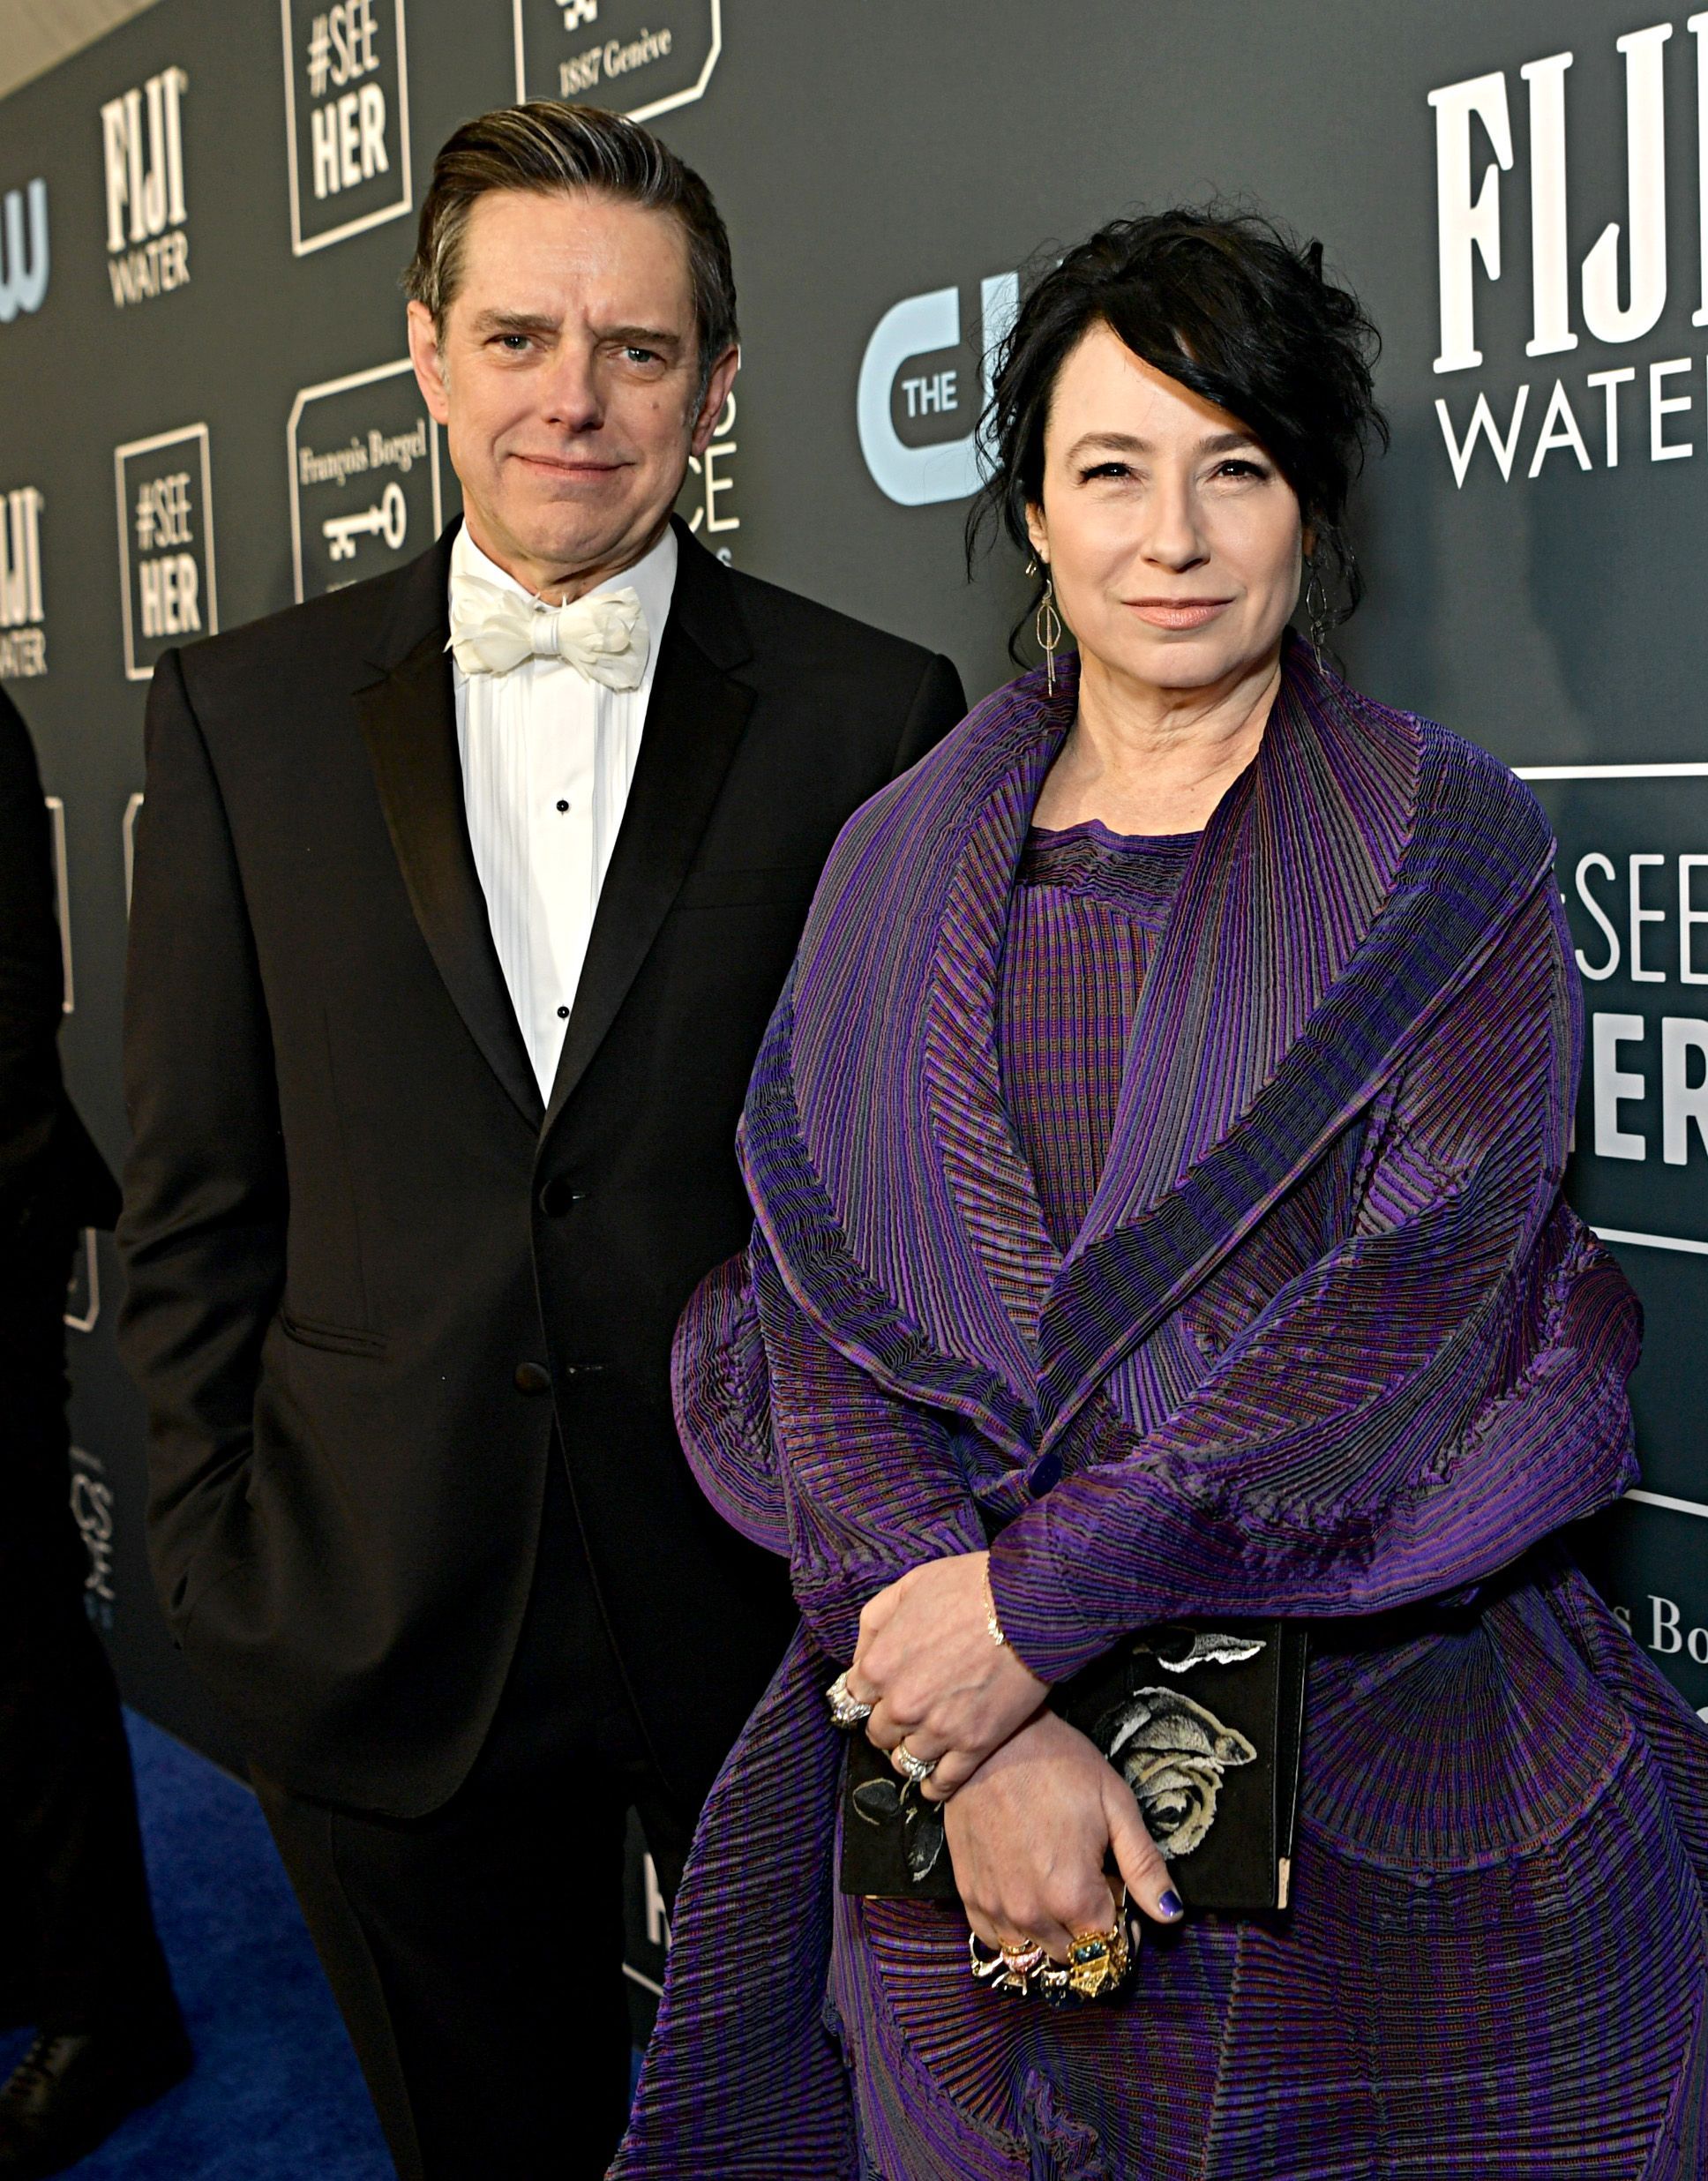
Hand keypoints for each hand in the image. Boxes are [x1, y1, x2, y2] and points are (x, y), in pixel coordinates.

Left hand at [848, 1551, 1047, 1800]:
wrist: (1029, 1605)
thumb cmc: (969, 1587)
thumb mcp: (907, 1586)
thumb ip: (874, 1625)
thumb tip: (862, 1659)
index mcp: (880, 1665)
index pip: (851, 1699)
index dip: (867, 1696)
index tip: (878, 1695)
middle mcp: (902, 1704)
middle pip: (877, 1734)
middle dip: (888, 1723)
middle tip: (908, 1714)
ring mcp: (938, 1730)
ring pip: (906, 1762)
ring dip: (911, 1753)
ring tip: (925, 1742)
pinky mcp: (974, 1745)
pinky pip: (943, 1783)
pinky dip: (935, 1786)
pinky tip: (937, 1779)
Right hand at [945, 1711, 1182, 1960]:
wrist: (991, 1741)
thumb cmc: (1058, 1765)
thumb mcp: (1115, 1805)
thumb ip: (1145, 1867)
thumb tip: (1170, 1915)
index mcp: (1074, 1896)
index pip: (1109, 1944)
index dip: (1123, 1924)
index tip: (1120, 1894)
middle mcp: (1031, 1914)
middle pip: (1074, 1955)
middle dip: (1089, 1930)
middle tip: (1091, 1885)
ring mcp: (994, 1907)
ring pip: (1036, 1953)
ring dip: (1053, 1933)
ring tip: (1057, 1887)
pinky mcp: (968, 1894)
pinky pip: (995, 1939)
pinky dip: (1014, 1929)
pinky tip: (1025, 1894)